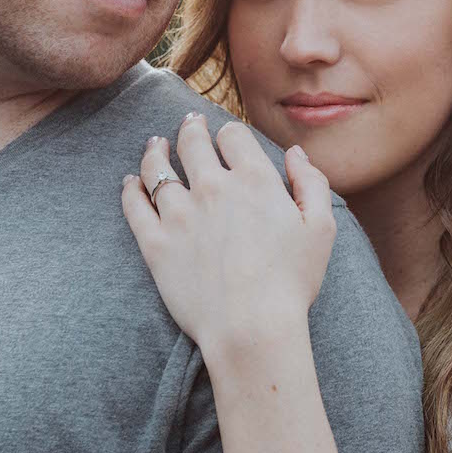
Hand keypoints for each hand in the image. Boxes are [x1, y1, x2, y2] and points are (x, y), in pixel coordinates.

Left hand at [121, 113, 335, 353]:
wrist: (251, 328)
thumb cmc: (292, 282)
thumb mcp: (321, 229)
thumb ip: (311, 183)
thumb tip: (294, 154)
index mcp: (254, 180)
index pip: (233, 136)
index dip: (230, 134)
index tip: (226, 139)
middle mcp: (213, 188)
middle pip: (193, 142)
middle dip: (191, 129)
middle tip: (188, 124)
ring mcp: (180, 214)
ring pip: (157, 168)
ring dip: (156, 151)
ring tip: (156, 145)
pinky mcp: (155, 243)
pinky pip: (134, 205)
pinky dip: (130, 188)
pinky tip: (130, 182)